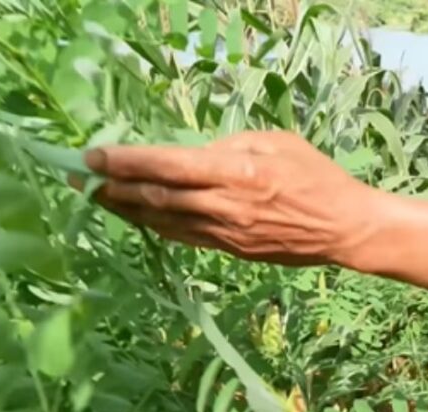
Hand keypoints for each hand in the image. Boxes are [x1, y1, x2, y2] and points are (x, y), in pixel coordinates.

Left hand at [80, 130, 386, 265]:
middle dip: (114, 188)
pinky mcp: (233, 252)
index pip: (168, 166)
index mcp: (237, 173)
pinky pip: (186, 237)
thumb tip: (200, 155)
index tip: (94, 156)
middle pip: (156, 197)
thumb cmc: (319, 178)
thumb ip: (233, 146)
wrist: (346, 230)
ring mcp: (228, 234)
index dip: (126, 162)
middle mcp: (225, 206)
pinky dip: (158, 227)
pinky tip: (141, 219)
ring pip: (165, 222)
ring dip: (129, 211)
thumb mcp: (279, 142)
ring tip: (100, 200)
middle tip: (81, 180)